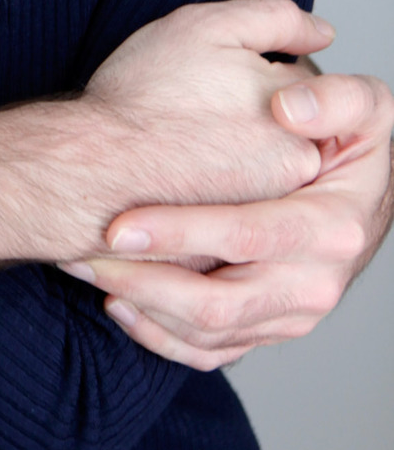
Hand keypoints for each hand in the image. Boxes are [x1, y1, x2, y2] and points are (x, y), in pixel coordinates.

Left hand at [71, 63, 393, 367]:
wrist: (368, 190)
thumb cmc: (357, 140)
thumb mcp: (369, 108)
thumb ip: (338, 98)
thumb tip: (288, 108)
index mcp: (333, 228)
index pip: (247, 235)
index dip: (180, 232)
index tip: (118, 225)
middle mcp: (315, 282)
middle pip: (218, 303)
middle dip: (143, 281)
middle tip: (83, 254)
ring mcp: (293, 312)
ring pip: (208, 333)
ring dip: (141, 306)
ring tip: (84, 269)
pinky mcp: (271, 327)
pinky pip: (212, 351)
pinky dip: (161, 336)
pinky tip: (120, 305)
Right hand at [82, 0, 335, 211]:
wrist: (92, 171)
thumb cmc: (142, 98)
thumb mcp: (208, 28)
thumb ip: (275, 18)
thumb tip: (323, 32)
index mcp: (297, 125)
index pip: (292, 85)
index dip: (244, 71)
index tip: (206, 77)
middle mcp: (291, 177)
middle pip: (278, 134)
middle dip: (244, 119)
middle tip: (192, 112)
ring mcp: (262, 221)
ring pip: (252, 175)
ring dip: (225, 159)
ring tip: (179, 143)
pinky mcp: (228, 254)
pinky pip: (225, 214)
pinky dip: (205, 197)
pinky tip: (173, 179)